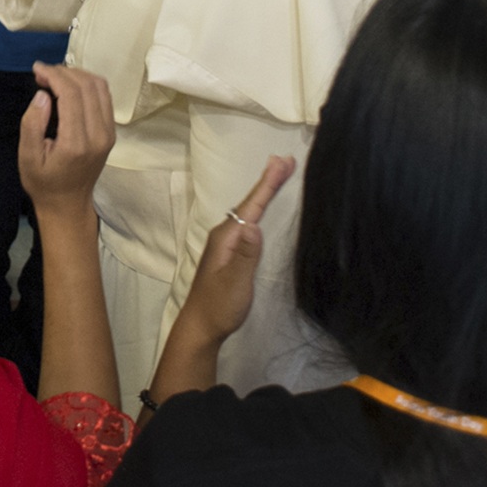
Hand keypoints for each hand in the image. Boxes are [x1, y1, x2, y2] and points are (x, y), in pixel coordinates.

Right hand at [17, 63, 115, 215]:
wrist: (68, 204)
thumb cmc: (43, 182)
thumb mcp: (26, 158)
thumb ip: (32, 124)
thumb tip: (42, 94)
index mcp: (76, 143)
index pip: (72, 94)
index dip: (54, 75)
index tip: (37, 69)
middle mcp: (98, 135)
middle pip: (88, 86)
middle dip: (64, 71)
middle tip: (42, 72)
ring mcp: (108, 133)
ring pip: (100, 87)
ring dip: (77, 74)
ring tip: (54, 77)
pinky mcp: (111, 132)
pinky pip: (104, 97)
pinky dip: (87, 84)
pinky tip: (69, 86)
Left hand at [175, 156, 294, 347]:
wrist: (201, 326)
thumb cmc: (219, 306)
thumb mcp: (235, 283)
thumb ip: (245, 255)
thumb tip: (254, 225)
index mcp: (226, 238)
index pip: (251, 206)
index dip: (268, 184)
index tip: (283, 162)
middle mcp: (224, 235)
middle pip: (250, 203)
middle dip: (268, 182)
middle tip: (286, 160)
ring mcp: (226, 244)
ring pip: (249, 211)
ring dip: (264, 193)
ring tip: (279, 175)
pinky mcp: (230, 253)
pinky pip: (248, 222)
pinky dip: (260, 209)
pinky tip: (264, 210)